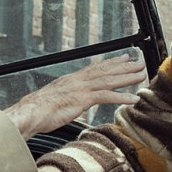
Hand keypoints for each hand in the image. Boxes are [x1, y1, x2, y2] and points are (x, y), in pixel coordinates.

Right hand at [3, 54, 143, 139]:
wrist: (29, 113)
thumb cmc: (38, 110)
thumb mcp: (55, 100)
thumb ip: (66, 98)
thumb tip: (72, 102)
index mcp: (72, 80)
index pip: (95, 68)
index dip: (111, 62)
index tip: (124, 58)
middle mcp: (78, 80)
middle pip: (105, 70)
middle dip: (125, 66)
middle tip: (140, 61)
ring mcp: (80, 89)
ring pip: (109, 80)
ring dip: (128, 77)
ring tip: (142, 75)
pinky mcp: (82, 99)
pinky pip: (106, 96)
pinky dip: (122, 97)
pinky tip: (133, 98)